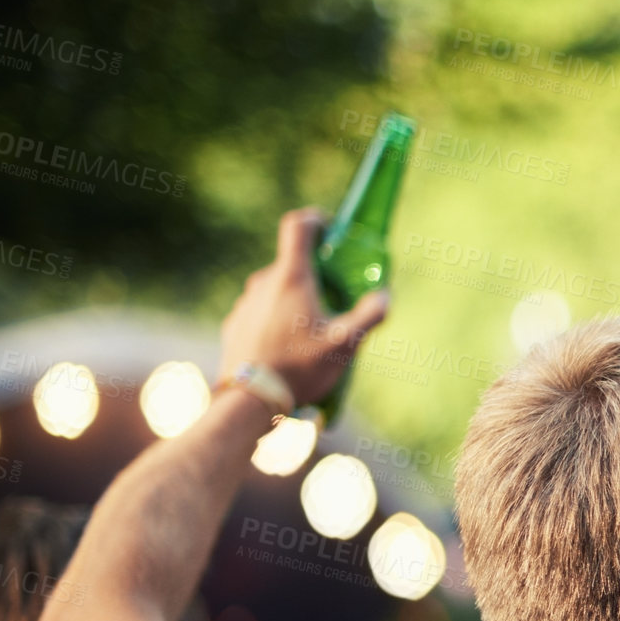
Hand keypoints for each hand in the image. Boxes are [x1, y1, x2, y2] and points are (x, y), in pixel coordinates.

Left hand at [218, 208, 389, 407]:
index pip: (297, 226)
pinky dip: (275, 319)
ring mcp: (245, 303)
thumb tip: (385, 297)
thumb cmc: (300, 368)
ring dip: (293, 299)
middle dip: (314, 274)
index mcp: (292, 278)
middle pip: (291, 263)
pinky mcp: (235, 324)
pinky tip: (287, 347)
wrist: (249, 400)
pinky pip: (260, 312)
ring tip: (310, 330)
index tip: (329, 229)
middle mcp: (263, 283)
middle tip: (334, 298)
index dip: (314, 220)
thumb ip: (369, 316)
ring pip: (274, 289)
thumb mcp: (344, 345)